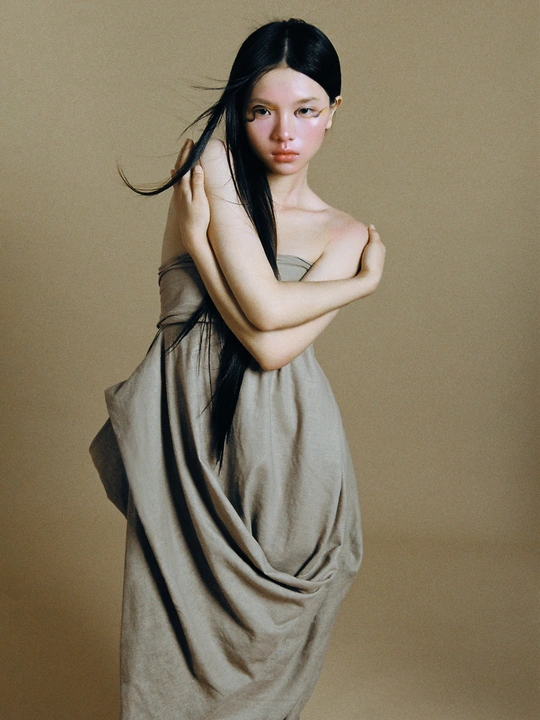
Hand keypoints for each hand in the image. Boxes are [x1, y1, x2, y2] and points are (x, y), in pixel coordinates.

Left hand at [172, 139, 209, 253]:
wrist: (191, 236)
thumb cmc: (198, 219)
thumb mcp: (201, 200)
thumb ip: (198, 183)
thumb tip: (197, 167)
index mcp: (184, 188)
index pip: (185, 165)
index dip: (188, 153)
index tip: (191, 142)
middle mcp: (179, 190)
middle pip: (180, 168)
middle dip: (184, 154)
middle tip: (188, 143)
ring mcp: (178, 196)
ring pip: (177, 174)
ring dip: (180, 162)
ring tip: (183, 154)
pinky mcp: (180, 201)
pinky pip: (177, 182)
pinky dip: (177, 174)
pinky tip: (175, 173)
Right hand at [356, 225, 385, 290]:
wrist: (368, 279)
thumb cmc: (371, 261)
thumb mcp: (374, 244)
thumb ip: (374, 234)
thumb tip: (371, 226)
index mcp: (381, 250)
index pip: (376, 239)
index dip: (370, 234)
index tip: (361, 231)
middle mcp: (379, 258)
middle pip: (373, 248)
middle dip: (367, 243)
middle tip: (357, 238)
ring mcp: (372, 265)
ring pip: (367, 255)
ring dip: (362, 252)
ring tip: (353, 248)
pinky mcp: (366, 271)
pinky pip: (363, 262)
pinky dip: (360, 258)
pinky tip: (352, 259)